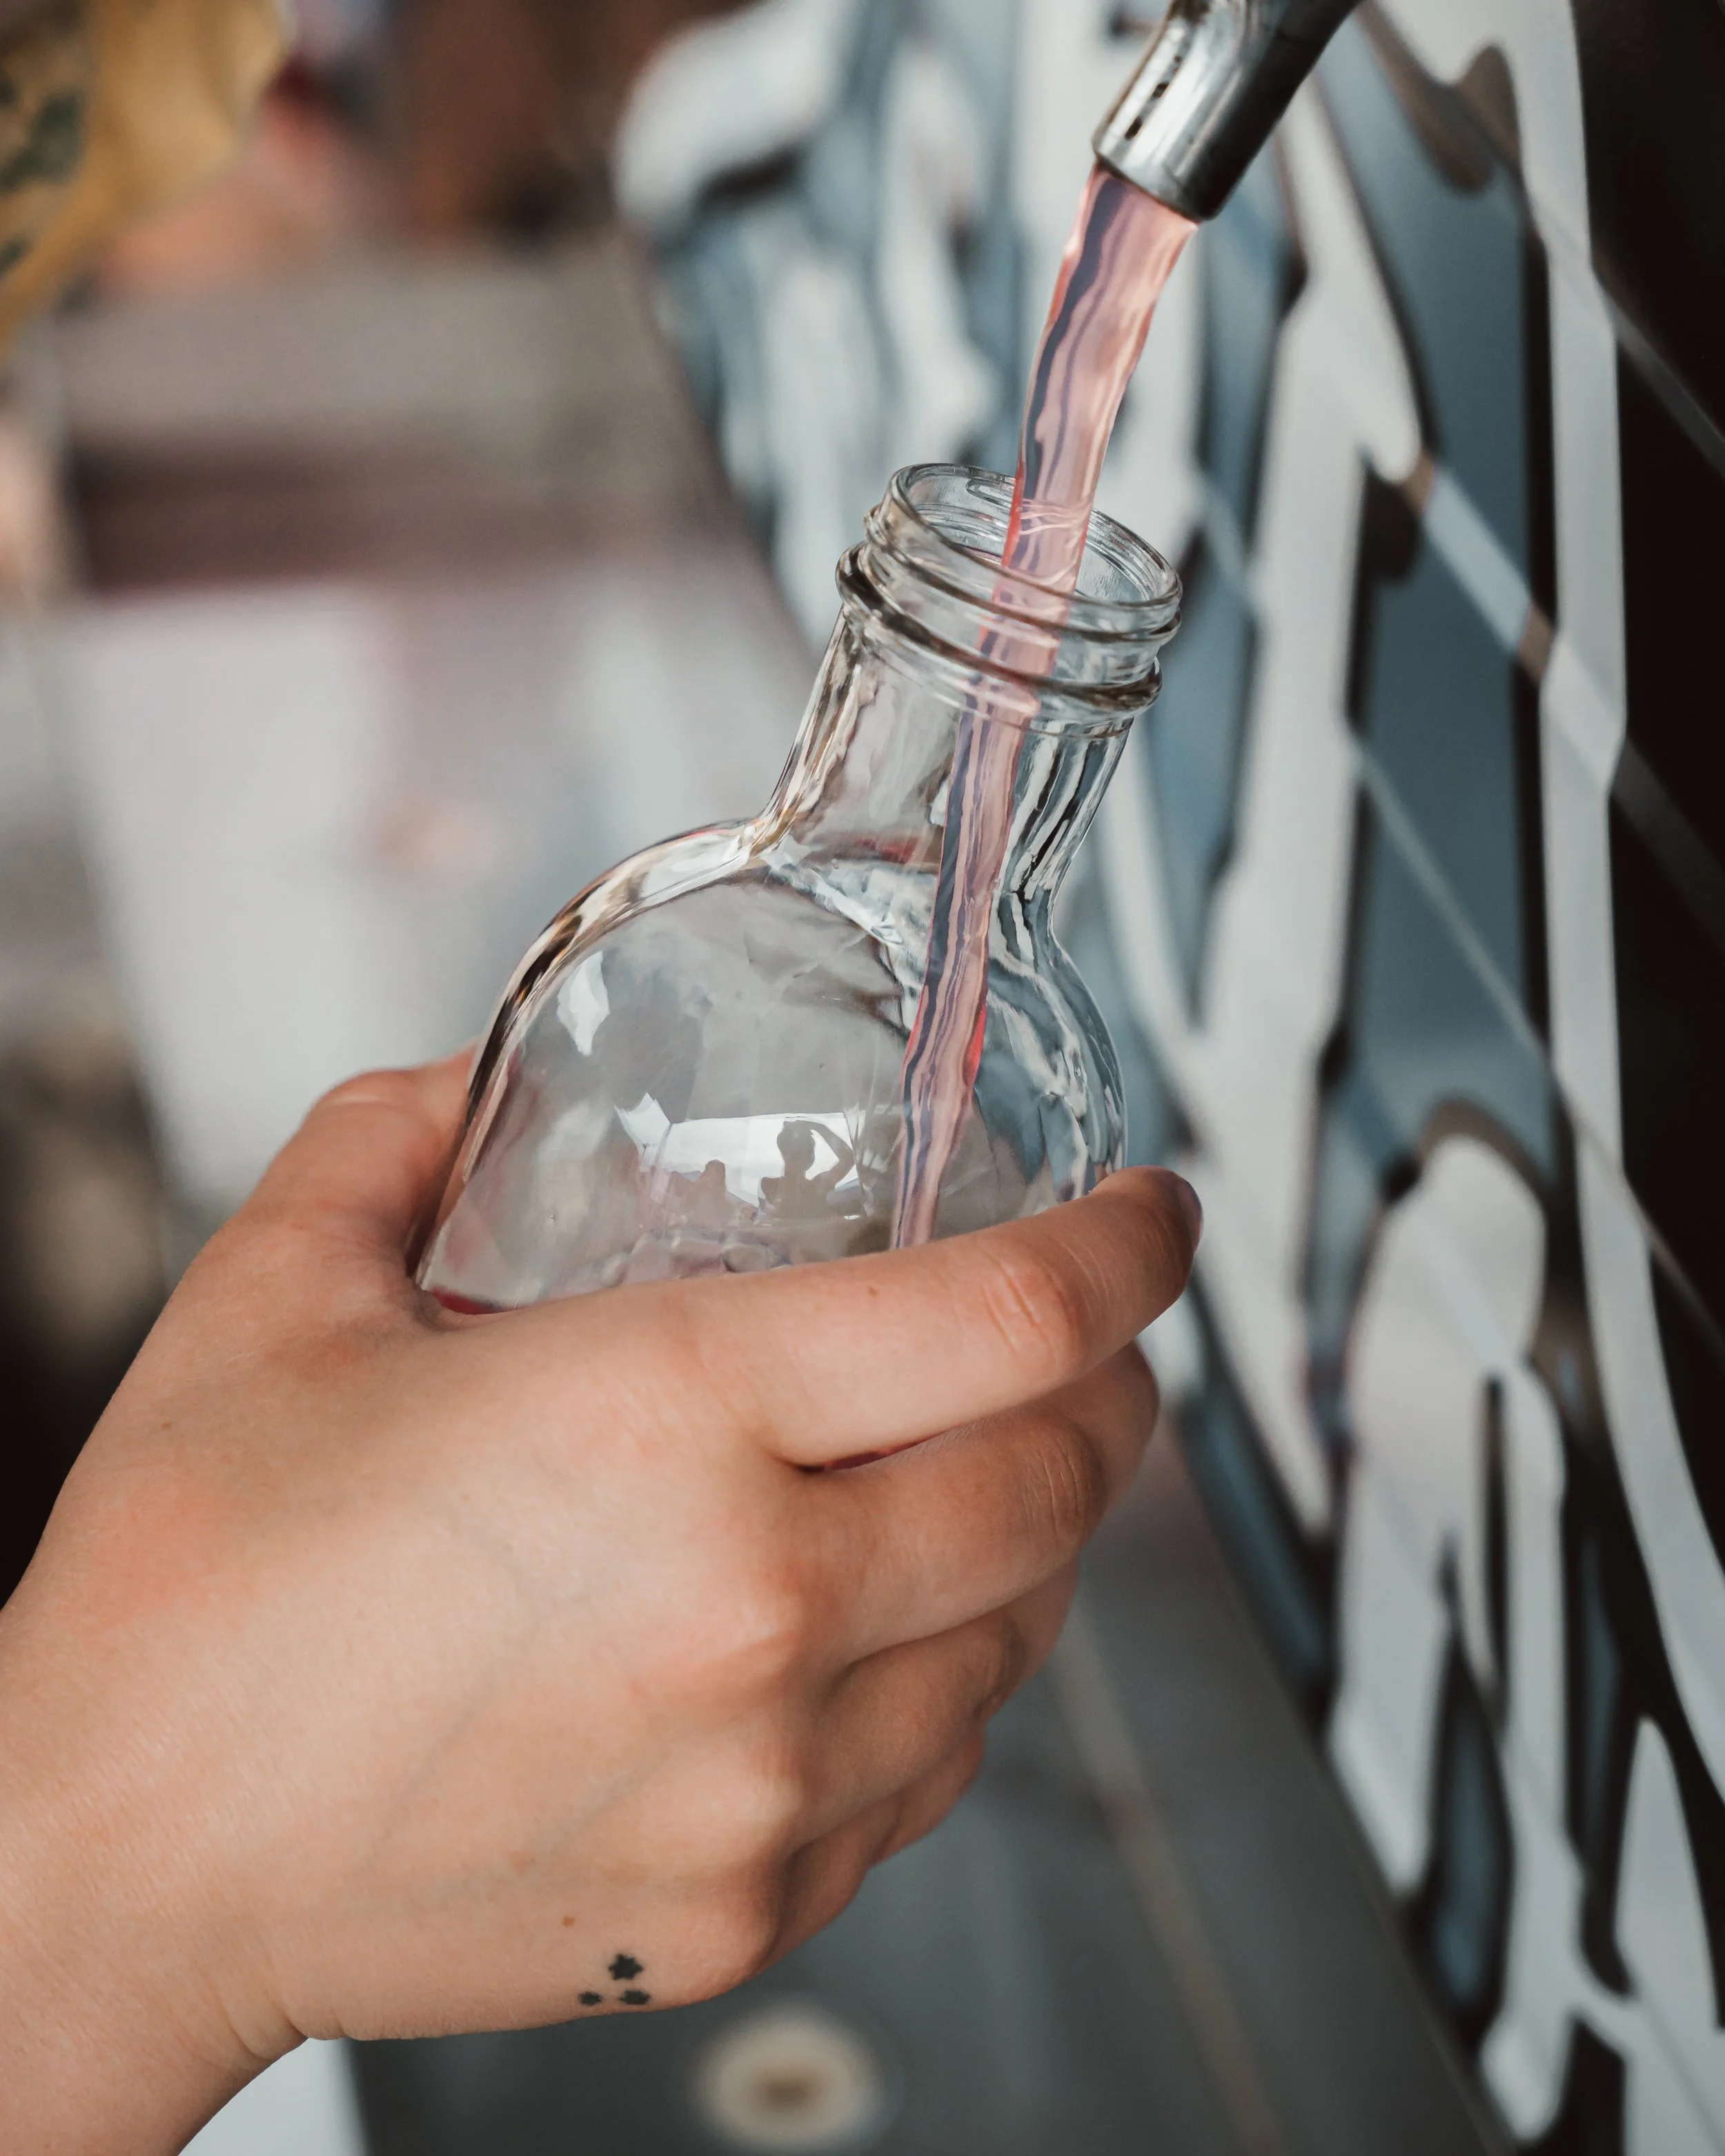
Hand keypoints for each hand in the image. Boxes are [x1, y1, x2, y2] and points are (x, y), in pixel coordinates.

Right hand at [0, 1054, 1197, 2154]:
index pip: (1014, 1312)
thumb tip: (474, 1083)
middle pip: (1062, 1476)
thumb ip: (397, 1140)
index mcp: (661, 1417)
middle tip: (1084, 1341)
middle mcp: (752, 1608)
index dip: (1130, 1249)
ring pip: (1022, 1632)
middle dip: (1112, 1387)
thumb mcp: (277, 1296)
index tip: (1153, 1218)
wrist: (106, 1868)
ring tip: (977, 1471)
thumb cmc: (184, 1598)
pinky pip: (933, 1769)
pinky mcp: (746, 1908)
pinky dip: (949, 1676)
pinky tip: (880, 1629)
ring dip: (1037, 1532)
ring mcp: (765, 1783)